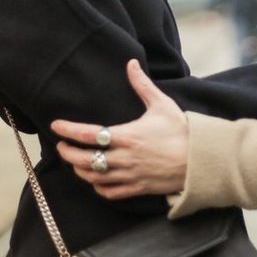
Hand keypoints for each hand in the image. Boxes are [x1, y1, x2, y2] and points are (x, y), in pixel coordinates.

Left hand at [51, 60, 187, 200]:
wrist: (200, 160)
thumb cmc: (181, 130)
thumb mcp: (162, 104)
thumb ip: (142, 85)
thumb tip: (130, 63)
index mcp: (128, 136)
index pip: (89, 134)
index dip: (68, 130)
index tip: (56, 126)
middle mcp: (125, 158)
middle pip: (85, 159)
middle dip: (68, 153)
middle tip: (61, 147)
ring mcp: (130, 175)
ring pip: (94, 177)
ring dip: (79, 170)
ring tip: (74, 161)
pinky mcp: (137, 188)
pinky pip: (110, 192)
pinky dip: (98, 187)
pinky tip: (95, 179)